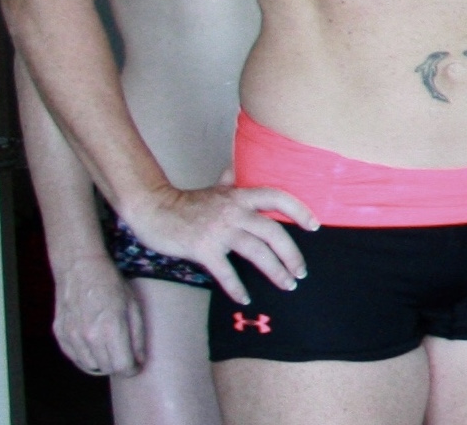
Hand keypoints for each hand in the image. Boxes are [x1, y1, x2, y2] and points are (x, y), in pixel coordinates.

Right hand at [45, 253, 145, 377]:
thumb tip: (140, 361)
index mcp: (111, 328)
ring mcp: (71, 335)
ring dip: (102, 363)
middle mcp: (88, 336)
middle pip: (106, 368)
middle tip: (125, 356)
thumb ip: (137, 337)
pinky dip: (86, 357)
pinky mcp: (60, 334)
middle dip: (119, 366)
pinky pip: (74, 357)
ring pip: (89, 366)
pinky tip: (94, 347)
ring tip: (110, 350)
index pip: (122, 366)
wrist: (80, 268)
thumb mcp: (134, 307)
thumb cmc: (111, 284)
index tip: (136, 365)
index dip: (132, 369)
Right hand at [122, 183, 309, 306]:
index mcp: (239, 196)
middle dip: (292, 254)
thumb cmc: (185, 203)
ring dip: (275, 271)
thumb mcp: (214, 189)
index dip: (299, 210)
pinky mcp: (203, 249)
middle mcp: (234, 212)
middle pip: (274, 232)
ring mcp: (219, 231)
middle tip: (301, 271)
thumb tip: (236, 169)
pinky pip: (226, 272)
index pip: (277, 198)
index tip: (314, 226)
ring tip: (287, 284)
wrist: (152, 209)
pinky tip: (246, 298)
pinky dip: (237, 288)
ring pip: (257, 252)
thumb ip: (230, 181)